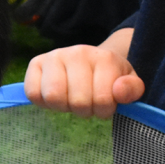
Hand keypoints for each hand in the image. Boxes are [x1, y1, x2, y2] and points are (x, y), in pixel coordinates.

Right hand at [24, 29, 142, 118]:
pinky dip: (43, 103)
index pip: (101, 99)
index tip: (106, 106)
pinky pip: (33, 93)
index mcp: (103, 58)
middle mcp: (77, 52)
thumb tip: (119, 91)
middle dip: (83, 111)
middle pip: (77, 101)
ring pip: (53, 97)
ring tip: (71, 101)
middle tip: (88, 105)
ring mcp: (54, 56)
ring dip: (63, 107)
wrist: (92, 62)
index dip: (104, 110)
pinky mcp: (35, 63)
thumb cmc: (111, 78)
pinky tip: (55, 98)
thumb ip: (131, 89)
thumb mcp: (129, 83)